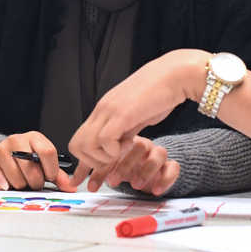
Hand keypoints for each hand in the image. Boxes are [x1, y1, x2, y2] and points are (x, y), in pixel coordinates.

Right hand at [0, 131, 76, 191]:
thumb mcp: (41, 160)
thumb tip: (70, 187)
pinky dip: (7, 187)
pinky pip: (1, 183)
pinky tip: (8, 182)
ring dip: (21, 186)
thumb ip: (56, 174)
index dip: (51, 170)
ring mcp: (2, 149)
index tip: (50, 177)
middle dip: (36, 182)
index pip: (48, 152)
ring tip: (21, 180)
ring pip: (17, 178)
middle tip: (35, 183)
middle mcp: (18, 140)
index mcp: (34, 137)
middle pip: (32, 168)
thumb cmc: (24, 157)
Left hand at [69, 49, 207, 172]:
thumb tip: (120, 143)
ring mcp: (110, 110)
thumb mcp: (136, 113)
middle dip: (91, 163)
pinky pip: (104, 140)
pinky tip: (128, 144)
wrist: (174, 73)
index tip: (89, 177)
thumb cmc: (161, 91)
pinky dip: (114, 150)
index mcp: (105, 109)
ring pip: (85, 145)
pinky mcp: (122, 113)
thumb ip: (125, 127)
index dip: (84, 162)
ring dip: (103, 158)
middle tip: (112, 162)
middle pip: (76, 145)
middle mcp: (103, 109)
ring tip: (122, 151)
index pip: (79, 140)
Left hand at [72, 136, 178, 195]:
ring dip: (146, 170)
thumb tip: (71, 181)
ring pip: (158, 154)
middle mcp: (144, 145)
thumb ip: (94, 167)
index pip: (116, 147)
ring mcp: (158, 154)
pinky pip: (173, 167)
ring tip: (135, 185)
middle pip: (138, 146)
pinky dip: (164, 179)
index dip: (104, 165)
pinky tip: (155, 190)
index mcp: (127, 140)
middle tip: (113, 181)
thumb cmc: (129, 163)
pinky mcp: (170, 165)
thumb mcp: (110, 163)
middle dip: (124, 165)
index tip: (93, 184)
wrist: (156, 165)